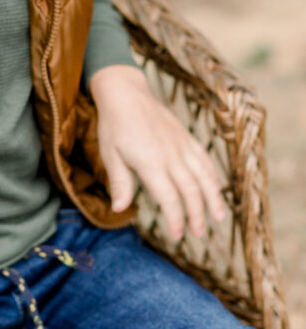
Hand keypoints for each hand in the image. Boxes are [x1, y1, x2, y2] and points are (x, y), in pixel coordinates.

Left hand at [91, 65, 225, 239]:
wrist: (126, 93)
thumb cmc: (114, 126)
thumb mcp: (110, 154)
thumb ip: (119, 182)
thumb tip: (118, 209)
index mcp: (151, 162)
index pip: (170, 198)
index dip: (176, 219)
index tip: (178, 235)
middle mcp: (171, 155)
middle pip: (191, 190)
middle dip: (197, 214)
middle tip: (199, 234)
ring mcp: (181, 145)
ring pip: (204, 175)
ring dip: (213, 198)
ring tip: (219, 217)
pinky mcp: (186, 137)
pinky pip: (204, 158)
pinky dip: (212, 175)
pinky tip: (216, 188)